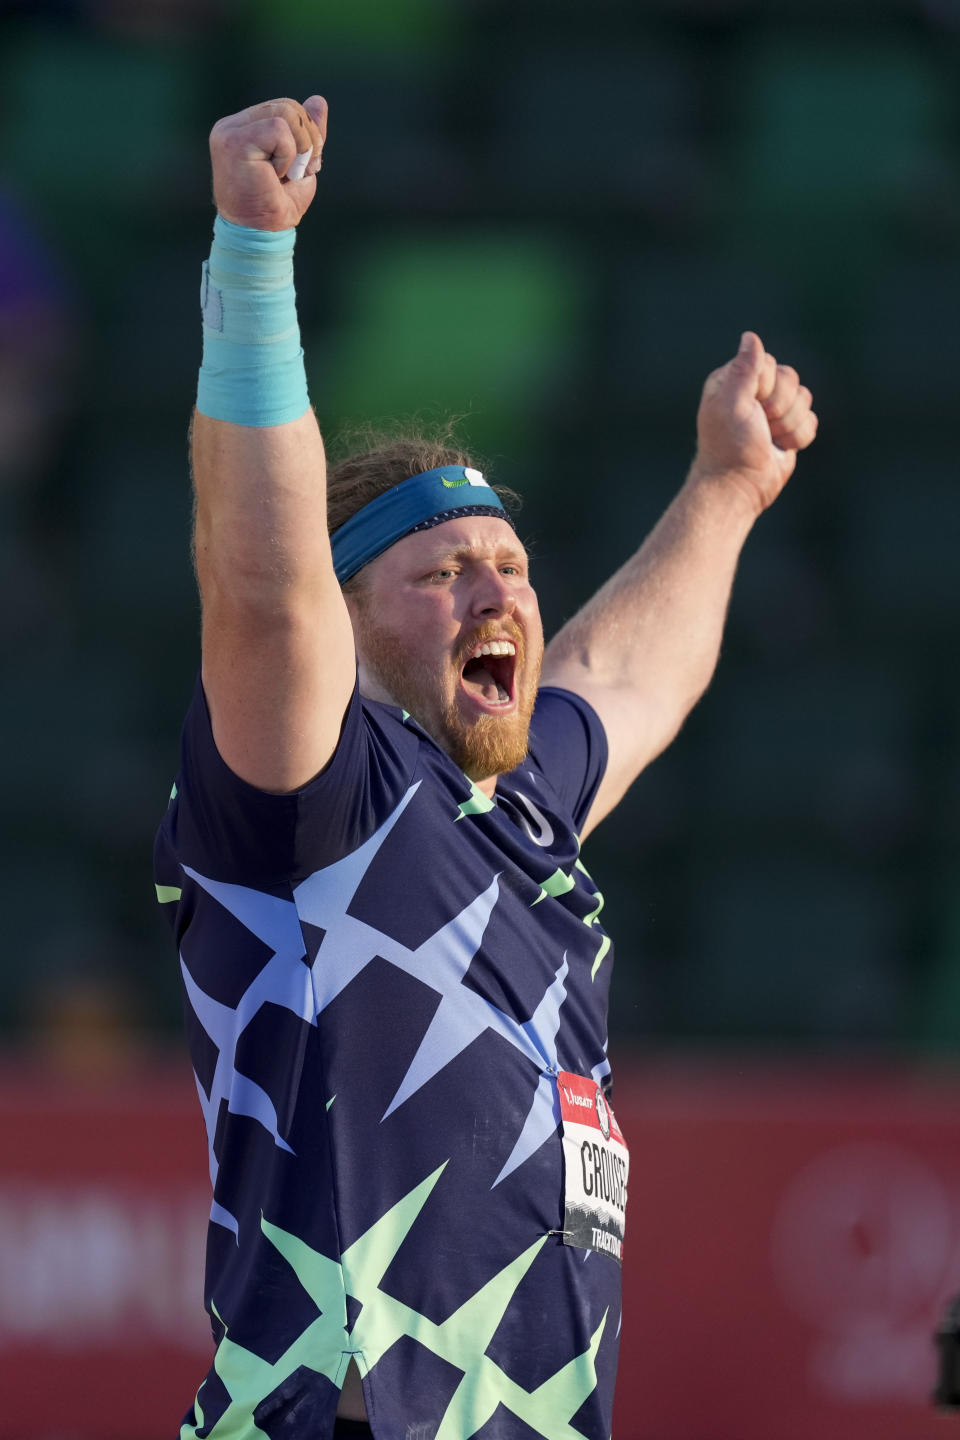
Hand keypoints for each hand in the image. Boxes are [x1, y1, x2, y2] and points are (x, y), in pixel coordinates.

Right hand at [209, 96, 327, 231]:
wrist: (261, 234)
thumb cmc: (276, 205)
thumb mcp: (300, 163)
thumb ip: (307, 132)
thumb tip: (319, 100)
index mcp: (244, 128)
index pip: (284, 108)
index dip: (306, 134)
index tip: (301, 167)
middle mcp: (232, 126)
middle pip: (288, 105)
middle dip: (307, 140)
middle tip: (295, 173)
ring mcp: (230, 132)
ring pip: (286, 113)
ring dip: (298, 150)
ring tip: (282, 174)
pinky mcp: (233, 141)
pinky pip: (278, 130)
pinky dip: (286, 155)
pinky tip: (273, 174)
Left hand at [692, 331, 817, 513]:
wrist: (740, 486)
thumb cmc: (729, 446)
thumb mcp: (731, 403)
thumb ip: (744, 369)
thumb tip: (750, 336)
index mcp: (734, 381)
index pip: (769, 363)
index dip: (766, 386)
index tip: (750, 407)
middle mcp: (755, 392)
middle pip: (792, 378)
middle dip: (779, 407)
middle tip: (760, 425)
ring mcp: (774, 411)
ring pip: (805, 399)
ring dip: (788, 425)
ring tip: (769, 439)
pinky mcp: (789, 429)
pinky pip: (811, 421)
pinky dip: (798, 438)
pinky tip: (779, 448)